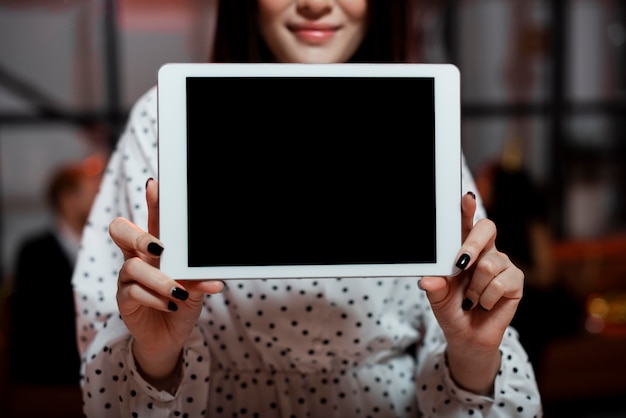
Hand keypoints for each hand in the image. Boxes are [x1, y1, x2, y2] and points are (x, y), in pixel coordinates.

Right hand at [109, 178, 223, 388]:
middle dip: (139, 234)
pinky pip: (133, 292)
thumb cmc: (183, 301)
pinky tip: (172, 304)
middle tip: (159, 247)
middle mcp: (138, 257)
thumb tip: (213, 271)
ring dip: (159, 279)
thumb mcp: (196, 284)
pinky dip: (155, 298)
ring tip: (179, 291)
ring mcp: (128, 277)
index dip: (152, 202)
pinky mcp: (124, 299)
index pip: (151, 219)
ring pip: (132, 267)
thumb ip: (198, 273)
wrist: (171, 336)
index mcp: (155, 247)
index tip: (155, 185)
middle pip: (120, 230)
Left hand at [418, 192, 523, 393]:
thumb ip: (433, 286)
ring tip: (470, 300)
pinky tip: (484, 304)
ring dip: (475, 288)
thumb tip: (426, 279)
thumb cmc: (451, 309)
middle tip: (460, 264)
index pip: (466, 222)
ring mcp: (502, 263)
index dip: (467, 208)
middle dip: (472, 244)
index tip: (465, 198)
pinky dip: (487, 298)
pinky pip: (501, 282)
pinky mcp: (515, 280)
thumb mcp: (437, 298)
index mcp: (463, 247)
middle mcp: (485, 250)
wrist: (467, 336)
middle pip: (487, 228)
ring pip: (489, 264)